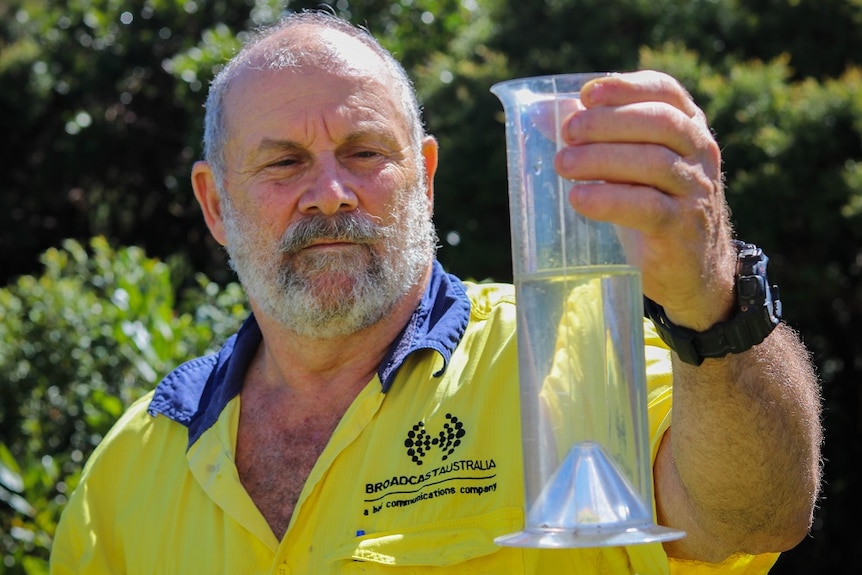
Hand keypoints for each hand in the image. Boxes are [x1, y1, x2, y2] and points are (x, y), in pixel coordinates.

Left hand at [554, 70, 734, 329]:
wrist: (691, 269)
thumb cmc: (651, 205)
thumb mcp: (628, 167)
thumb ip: (594, 138)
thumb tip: (541, 114)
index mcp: (688, 127)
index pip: (666, 91)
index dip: (627, 86)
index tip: (587, 94)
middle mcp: (700, 153)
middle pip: (660, 122)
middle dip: (608, 122)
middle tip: (567, 133)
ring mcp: (696, 191)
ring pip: (654, 163)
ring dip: (602, 159)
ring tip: (563, 164)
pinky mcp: (682, 229)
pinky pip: (649, 208)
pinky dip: (610, 200)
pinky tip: (579, 199)